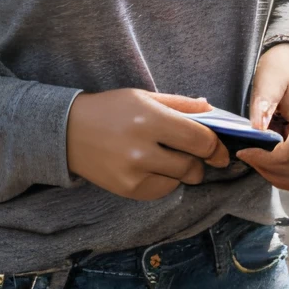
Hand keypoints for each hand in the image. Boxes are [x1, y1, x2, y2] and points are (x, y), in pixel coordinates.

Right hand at [65, 89, 229, 200]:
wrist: (67, 131)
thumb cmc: (110, 109)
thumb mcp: (144, 97)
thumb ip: (181, 105)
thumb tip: (212, 110)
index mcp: (150, 119)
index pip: (200, 140)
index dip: (216, 147)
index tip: (220, 150)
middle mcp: (142, 149)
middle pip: (192, 165)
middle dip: (201, 161)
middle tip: (196, 154)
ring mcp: (133, 172)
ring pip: (178, 180)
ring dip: (182, 171)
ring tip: (168, 157)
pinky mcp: (126, 189)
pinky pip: (161, 190)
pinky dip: (165, 181)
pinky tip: (154, 167)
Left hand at [238, 43, 288, 191]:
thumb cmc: (279, 75)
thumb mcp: (269, 79)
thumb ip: (264, 100)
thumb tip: (259, 127)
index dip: (267, 157)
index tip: (244, 151)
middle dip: (267, 166)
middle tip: (245, 154)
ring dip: (275, 175)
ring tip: (256, 159)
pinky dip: (285, 179)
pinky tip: (268, 167)